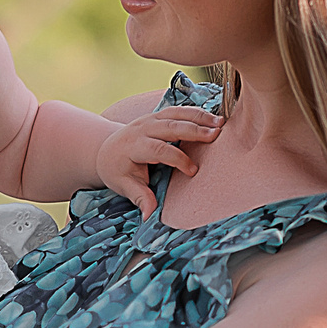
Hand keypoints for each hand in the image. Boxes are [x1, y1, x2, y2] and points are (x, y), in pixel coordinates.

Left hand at [95, 106, 223, 215]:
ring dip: (199, 117)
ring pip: (176, 114)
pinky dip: (196, 112)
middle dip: (193, 130)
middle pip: (170, 126)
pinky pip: (178, 111)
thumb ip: (139, 198)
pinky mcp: (158, 115)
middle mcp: (142, 129)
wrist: (106, 149)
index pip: (157, 149)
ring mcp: (150, 119)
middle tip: (216, 134)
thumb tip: (149, 216)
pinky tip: (213, 117)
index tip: (193, 171)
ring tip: (221, 123)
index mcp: (133, 147)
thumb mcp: (124, 185)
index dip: (177, 159)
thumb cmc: (117, 170)